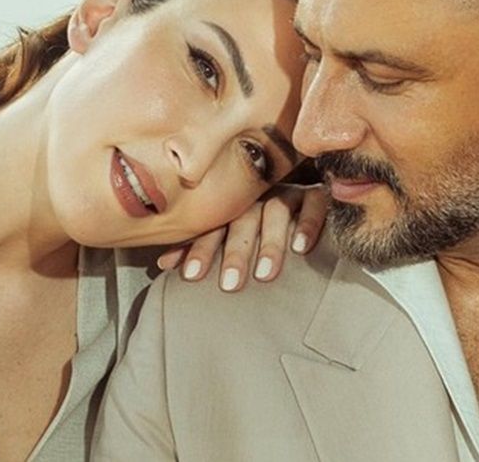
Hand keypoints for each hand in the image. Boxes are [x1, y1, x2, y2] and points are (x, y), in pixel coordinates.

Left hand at [156, 184, 328, 291]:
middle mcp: (258, 197)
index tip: (190, 276)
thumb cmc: (262, 228)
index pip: (213, 225)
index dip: (201, 249)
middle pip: (243, 220)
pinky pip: (314, 204)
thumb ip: (202, 245)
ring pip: (276, 212)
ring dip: (269, 243)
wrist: (309, 198)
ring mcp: (287, 193)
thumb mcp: (231, 236)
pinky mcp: (317, 195)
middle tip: (230, 285)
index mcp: (233, 206)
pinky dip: (307, 223)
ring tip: (265, 274)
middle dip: (235, 252)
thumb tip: (162, 263)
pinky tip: (301, 247)